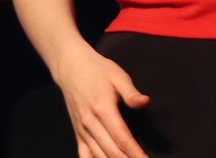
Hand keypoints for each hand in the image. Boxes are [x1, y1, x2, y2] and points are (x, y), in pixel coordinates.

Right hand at [53, 38, 150, 157]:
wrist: (70, 66)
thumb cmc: (97, 70)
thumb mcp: (117, 75)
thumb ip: (131, 92)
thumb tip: (145, 102)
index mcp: (103, 108)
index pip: (122, 139)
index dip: (137, 154)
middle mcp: (90, 123)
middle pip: (112, 152)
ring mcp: (82, 130)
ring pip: (99, 157)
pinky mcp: (78, 133)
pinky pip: (85, 156)